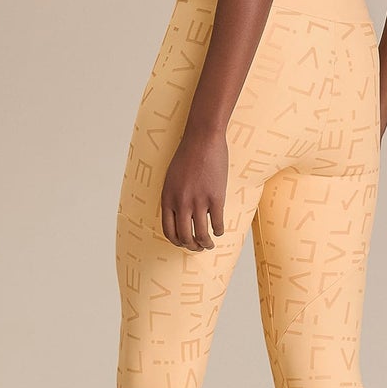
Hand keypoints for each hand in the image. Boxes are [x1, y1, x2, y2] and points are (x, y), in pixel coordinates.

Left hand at [160, 124, 227, 250]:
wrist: (202, 139)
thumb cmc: (187, 155)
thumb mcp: (171, 178)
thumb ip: (173, 197)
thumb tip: (179, 215)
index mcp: (167, 198)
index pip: (168, 230)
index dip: (176, 241)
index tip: (183, 242)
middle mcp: (181, 203)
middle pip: (184, 237)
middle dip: (191, 246)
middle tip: (198, 247)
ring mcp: (198, 201)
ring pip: (201, 234)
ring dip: (206, 244)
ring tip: (209, 244)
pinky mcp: (216, 198)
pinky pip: (217, 223)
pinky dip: (219, 231)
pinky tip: (219, 231)